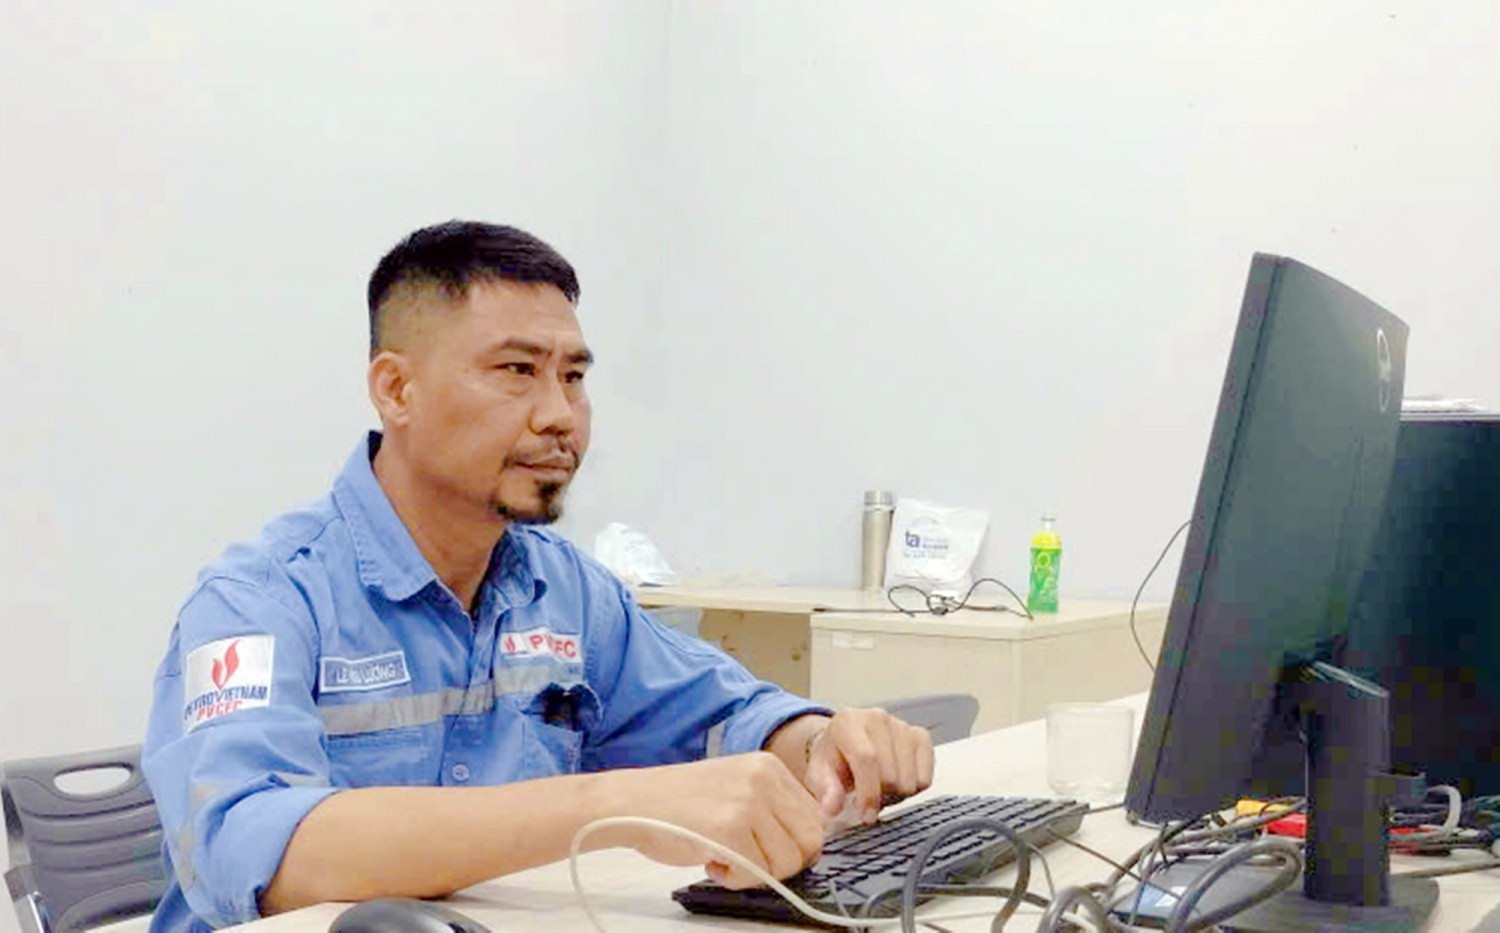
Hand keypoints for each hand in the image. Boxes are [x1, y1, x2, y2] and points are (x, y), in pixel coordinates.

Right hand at [603, 752, 823, 888]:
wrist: (630, 803)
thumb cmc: (677, 804)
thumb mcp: (736, 789)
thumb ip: (771, 808)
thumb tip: (807, 846)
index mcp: (768, 766)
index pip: (815, 815)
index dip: (796, 844)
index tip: (771, 851)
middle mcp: (763, 778)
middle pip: (811, 839)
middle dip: (785, 863)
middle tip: (753, 863)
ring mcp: (747, 802)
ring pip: (787, 861)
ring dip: (758, 874)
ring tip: (726, 860)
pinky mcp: (730, 828)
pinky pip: (757, 872)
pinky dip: (737, 880)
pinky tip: (713, 864)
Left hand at [802, 709, 934, 824]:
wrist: (845, 743)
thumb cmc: (833, 759)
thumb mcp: (819, 775)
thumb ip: (825, 791)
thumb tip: (831, 808)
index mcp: (847, 722)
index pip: (866, 758)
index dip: (868, 793)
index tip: (866, 816)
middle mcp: (877, 718)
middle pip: (891, 774)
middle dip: (879, 796)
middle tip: (867, 798)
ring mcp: (902, 725)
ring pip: (910, 780)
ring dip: (895, 794)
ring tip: (880, 788)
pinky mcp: (920, 736)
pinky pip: (925, 778)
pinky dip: (912, 788)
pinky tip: (896, 781)